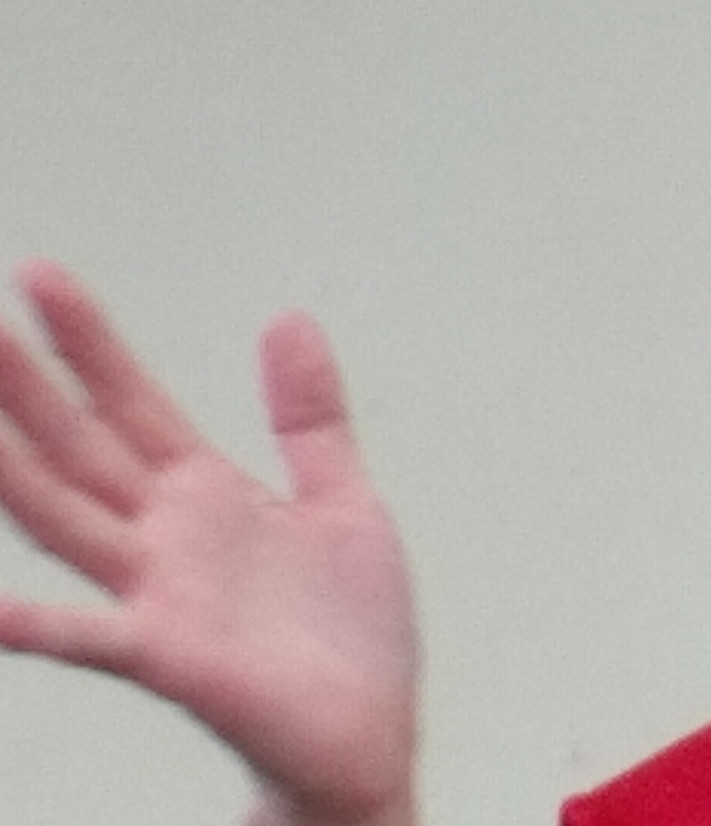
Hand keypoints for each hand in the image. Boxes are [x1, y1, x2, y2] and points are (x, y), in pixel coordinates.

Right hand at [0, 262, 417, 825]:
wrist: (371, 736)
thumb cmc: (348, 636)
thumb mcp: (344, 499)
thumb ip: (309, 416)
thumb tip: (288, 318)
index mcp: (206, 497)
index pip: (132, 403)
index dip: (91, 344)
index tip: (43, 278)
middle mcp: (167, 540)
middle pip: (82, 447)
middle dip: (29, 386)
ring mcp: (161, 597)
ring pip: (68, 520)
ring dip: (15, 469)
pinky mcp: (174, 657)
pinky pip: (95, 638)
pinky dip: (39, 625)